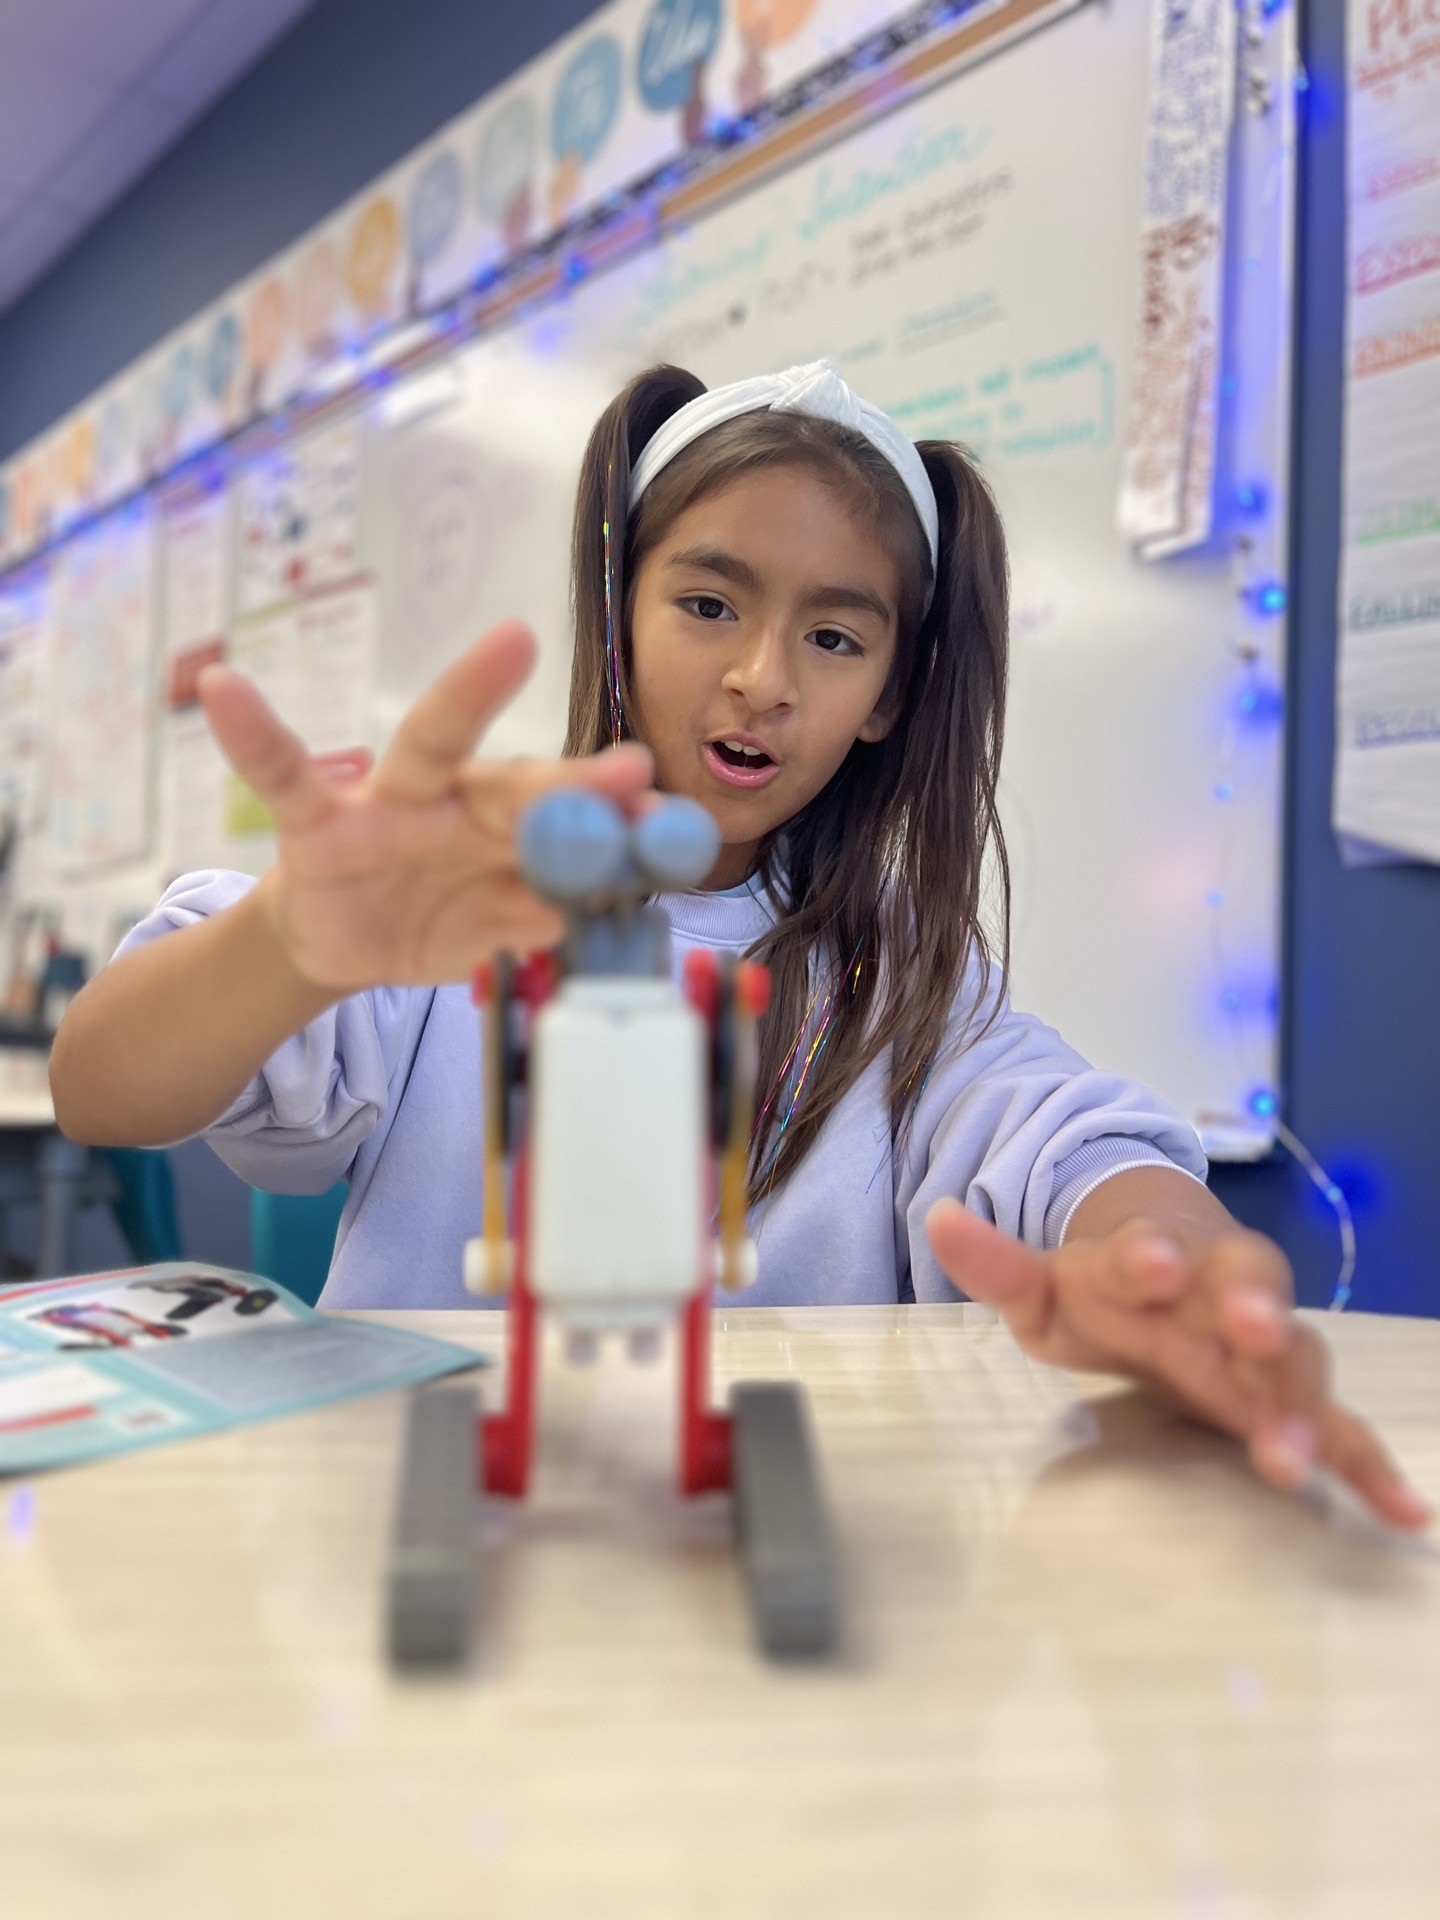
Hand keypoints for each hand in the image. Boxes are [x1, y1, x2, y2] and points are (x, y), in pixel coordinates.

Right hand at [198, 620, 652, 990]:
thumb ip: (539, 917)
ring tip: (507, 646)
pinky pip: (280, 773)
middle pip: (517, 786)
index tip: (667, 802)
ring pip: (429, 752)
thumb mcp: (490, 928)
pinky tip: (222, 688)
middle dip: (572, 781)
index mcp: (506, 836)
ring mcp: (383, 808)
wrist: (345, 941)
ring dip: (469, 698)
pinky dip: (251, 733)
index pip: (570, 825)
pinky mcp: (313, 824)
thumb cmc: (436, 911)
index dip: (614, 816)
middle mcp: (456, 805)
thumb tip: (605, 920)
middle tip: (631, 769)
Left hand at [925, 1199, 1431, 1531]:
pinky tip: (1404, 1513)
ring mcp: (1259, 1348)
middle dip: (1256, 1308)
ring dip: (1300, 1401)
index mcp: (1152, 1262)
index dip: (1151, 1255)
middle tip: (1257, 1330)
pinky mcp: (1283, 1399)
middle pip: (1249, 1290)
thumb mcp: (1041, 1281)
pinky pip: (1342, 1429)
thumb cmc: (1104, 1286)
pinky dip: (1372, 1467)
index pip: (1153, 1250)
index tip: (1150, 1261)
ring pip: (1297, 1363)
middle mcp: (1218, 1295)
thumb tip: (936, 1216)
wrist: (1169, 1271)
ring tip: (1293, 1456)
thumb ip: (994, 1261)